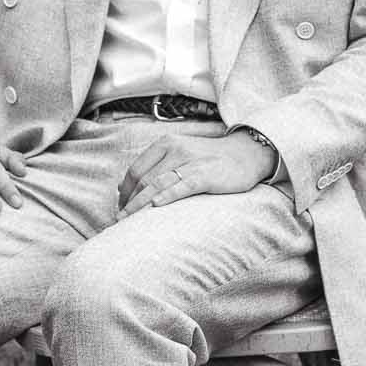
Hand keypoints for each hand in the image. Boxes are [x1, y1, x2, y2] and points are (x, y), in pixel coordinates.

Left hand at [117, 131, 275, 217]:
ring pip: (157, 184)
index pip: (136, 169)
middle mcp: (175, 150)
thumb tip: (123, 187)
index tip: (120, 206)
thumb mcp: (180, 153)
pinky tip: (155, 206)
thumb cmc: (209, 159)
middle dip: (129, 202)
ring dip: (139, 205)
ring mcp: (190, 162)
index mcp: (166, 144)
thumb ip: (155, 166)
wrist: (245, 154)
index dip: (124, 191)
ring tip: (128, 221)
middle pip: (143, 179)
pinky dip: (167, 197)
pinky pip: (182, 187)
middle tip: (121, 219)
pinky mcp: (205, 175)